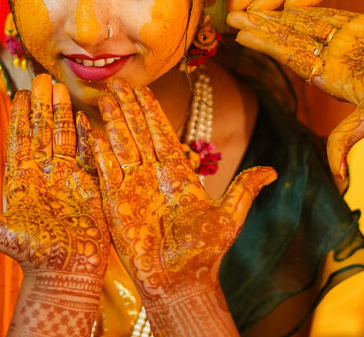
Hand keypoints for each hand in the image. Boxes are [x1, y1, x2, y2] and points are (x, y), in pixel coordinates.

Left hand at [0, 75, 106, 336]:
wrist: (65, 275)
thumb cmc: (31, 257)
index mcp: (22, 182)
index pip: (19, 141)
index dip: (19, 118)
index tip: (16, 93)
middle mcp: (44, 176)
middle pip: (43, 132)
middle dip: (42, 105)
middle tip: (40, 77)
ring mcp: (67, 179)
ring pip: (63, 138)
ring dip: (62, 113)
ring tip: (60, 88)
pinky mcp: (88, 187)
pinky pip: (87, 157)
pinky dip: (85, 137)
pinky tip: (84, 117)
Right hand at [91, 80, 273, 333]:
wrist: (180, 282)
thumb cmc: (204, 253)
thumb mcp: (228, 216)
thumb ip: (244, 189)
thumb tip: (272, 171)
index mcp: (177, 175)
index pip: (162, 133)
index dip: (151, 111)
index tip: (142, 88)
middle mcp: (153, 176)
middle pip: (138, 132)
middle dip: (128, 107)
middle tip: (118, 81)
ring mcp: (133, 187)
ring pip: (120, 145)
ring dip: (113, 120)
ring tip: (105, 96)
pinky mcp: (116, 202)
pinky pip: (105, 169)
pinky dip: (97, 149)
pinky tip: (92, 129)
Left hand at [227, 7, 363, 179]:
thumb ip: (347, 140)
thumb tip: (336, 179)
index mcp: (331, 78)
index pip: (289, 57)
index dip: (265, 43)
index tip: (239, 33)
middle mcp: (334, 60)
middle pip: (289, 39)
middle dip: (261, 26)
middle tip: (231, 11)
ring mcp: (347, 42)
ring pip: (304, 24)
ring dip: (278, 14)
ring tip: (252, 2)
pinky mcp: (363, 25)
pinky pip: (328, 12)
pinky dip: (307, 6)